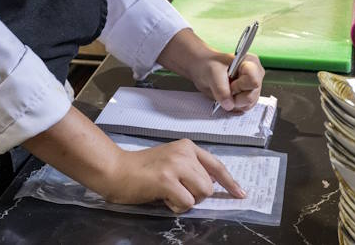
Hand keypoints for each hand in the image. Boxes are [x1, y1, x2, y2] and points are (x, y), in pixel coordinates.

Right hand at [96, 138, 246, 212]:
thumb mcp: (170, 161)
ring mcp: (175, 166)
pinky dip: (176, 206)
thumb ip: (190, 168)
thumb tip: (211, 184)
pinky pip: (187, 203)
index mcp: (186, 146)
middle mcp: (183, 153)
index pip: (216, 165)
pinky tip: (162, 198)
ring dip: (187, 201)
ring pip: (201, 194)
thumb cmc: (141, 169)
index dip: (230, 182)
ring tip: (168, 193)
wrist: (115, 169)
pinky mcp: (167, 180)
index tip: (240, 193)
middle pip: (209, 185)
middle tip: (175, 191)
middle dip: (195, 194)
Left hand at [190, 51, 264, 112]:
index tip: (229, 84)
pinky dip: (233, 105)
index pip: (253, 81)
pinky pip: (244, 107)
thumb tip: (229, 105)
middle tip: (225, 88)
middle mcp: (256, 75)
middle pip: (252, 96)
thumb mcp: (213, 73)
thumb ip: (221, 89)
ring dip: (234, 102)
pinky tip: (227, 96)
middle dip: (236, 97)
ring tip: (225, 91)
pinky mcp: (248, 96)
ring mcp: (252, 87)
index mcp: (251, 63)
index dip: (240, 86)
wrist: (203, 69)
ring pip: (249, 104)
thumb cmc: (209, 64)